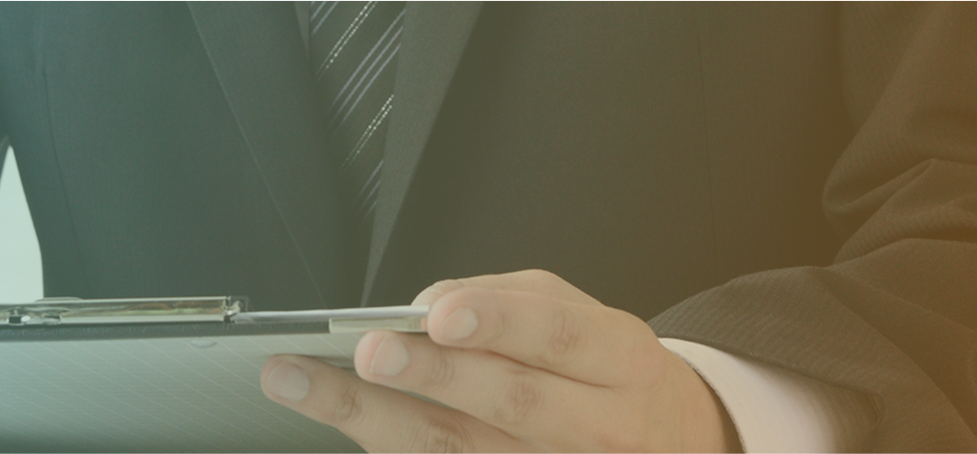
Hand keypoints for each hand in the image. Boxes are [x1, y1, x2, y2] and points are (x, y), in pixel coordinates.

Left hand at [261, 270, 737, 453]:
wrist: (666, 439)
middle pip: (509, 403)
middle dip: (431, 376)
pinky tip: (347, 427)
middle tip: (368, 353)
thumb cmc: (608, 372)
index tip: (438, 315)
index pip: (557, 338)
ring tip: (310, 386)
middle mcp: (601, 425)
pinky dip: (393, 450)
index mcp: (620, 360)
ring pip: (463, 451)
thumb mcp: (582, 317)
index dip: (497, 324)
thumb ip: (511, 302)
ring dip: (376, 418)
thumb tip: (431, 302)